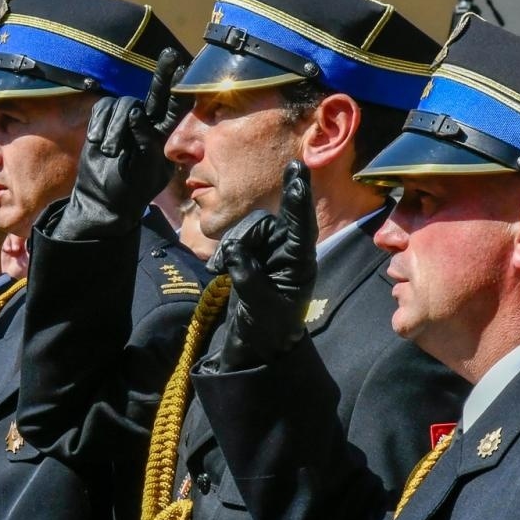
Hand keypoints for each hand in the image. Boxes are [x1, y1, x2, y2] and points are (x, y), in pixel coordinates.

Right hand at [56, 49, 189, 239]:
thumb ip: (146, 142)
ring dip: (114, 129)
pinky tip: (97, 143)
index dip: (180, 88)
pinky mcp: (103, 121)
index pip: (176, 107)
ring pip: (124, 105)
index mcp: (164, 135)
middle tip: (170, 55)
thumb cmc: (130, 190)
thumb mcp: (146, 170)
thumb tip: (137, 115)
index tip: (185, 69)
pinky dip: (99, 125)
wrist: (103, 199)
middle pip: (157, 92)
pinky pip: (103, 108)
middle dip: (163, 74)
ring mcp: (125, 121)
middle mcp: (147, 123)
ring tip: (109, 151)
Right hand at [212, 161, 318, 366]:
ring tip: (221, 272)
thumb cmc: (267, 333)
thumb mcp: (261, 307)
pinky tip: (218, 271)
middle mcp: (286, 253)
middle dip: (244, 238)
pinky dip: (224, 253)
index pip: (300, 225)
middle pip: (263, 224)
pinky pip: (234, 242)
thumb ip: (248, 277)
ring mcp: (268, 255)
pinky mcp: (250, 260)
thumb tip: (234, 250)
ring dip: (230, 248)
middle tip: (227, 265)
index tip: (297, 170)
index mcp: (299, 263)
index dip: (297, 198)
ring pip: (246, 231)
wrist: (255, 349)